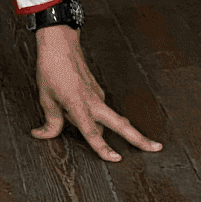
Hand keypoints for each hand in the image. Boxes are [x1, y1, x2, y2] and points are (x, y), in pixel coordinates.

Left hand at [31, 24, 160, 162]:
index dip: (103, 148)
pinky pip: (99, 110)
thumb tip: (44, 135)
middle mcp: (93, 101)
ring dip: (111, 129)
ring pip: (110, 119)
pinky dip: (94, 117)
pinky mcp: (98, 91)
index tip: (116, 159)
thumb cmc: (52, 67)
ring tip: (115, 130)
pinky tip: (79, 113)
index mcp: (78, 103)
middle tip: (156, 148)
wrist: (60, 42)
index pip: (92, 132)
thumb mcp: (45, 97)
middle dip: (139, 138)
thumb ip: (50, 121)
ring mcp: (98, 95)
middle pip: (121, 124)